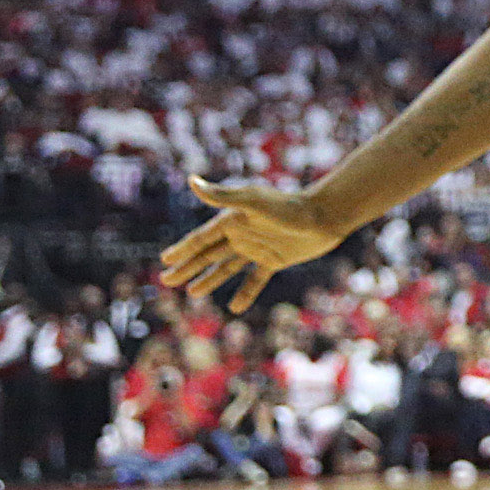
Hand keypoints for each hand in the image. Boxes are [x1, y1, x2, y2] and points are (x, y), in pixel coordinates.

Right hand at [162, 179, 341, 313]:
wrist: (325, 216)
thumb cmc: (288, 207)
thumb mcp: (253, 202)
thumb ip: (223, 196)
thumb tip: (191, 180)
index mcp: (232, 221)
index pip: (200, 239)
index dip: (182, 250)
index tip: (164, 260)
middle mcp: (241, 234)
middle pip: (208, 254)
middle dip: (187, 267)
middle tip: (166, 281)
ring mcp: (257, 248)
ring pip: (227, 268)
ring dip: (210, 280)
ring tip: (192, 293)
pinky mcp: (275, 260)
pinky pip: (255, 279)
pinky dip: (245, 292)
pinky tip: (235, 308)